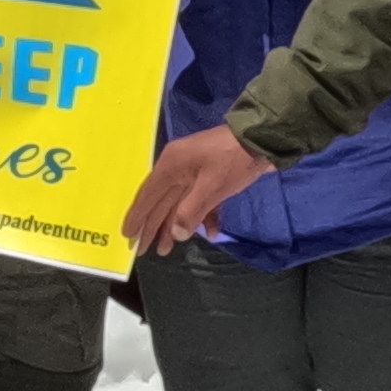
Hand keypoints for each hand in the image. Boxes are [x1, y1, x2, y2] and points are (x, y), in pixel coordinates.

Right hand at [125, 123, 268, 253]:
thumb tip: (175, 234)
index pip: (148, 195)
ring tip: (165, 249)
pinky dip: (204, 216)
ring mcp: (195, 173)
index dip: (137, 216)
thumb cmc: (233, 160)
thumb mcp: (212, 186)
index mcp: (172, 165)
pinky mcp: (211, 179)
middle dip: (153, 227)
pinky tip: (211, 232)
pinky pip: (201, 201)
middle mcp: (178, 169)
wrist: (263, 139)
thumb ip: (191, 211)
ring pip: (179, 204)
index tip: (127, 235)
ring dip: (174, 226)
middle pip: (161, 202)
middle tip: (143, 251)